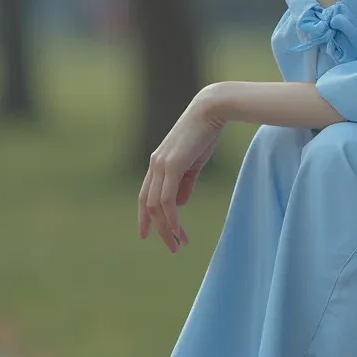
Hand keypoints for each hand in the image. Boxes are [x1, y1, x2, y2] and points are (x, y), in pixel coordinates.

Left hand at [138, 91, 225, 252]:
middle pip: (148, 204)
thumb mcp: (195, 161)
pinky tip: (178, 230)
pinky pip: (167, 200)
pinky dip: (171, 218)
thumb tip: (179, 204)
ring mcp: (161, 165)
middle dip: (157, 229)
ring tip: (179, 244)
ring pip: (157, 206)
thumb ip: (185, 182)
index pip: (146, 195)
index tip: (146, 235)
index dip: (144, 216)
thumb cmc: (206, 132)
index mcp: (158, 162)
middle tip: (171, 247)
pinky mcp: (172, 166)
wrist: (212, 109)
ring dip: (167, 228)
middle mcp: (155, 165)